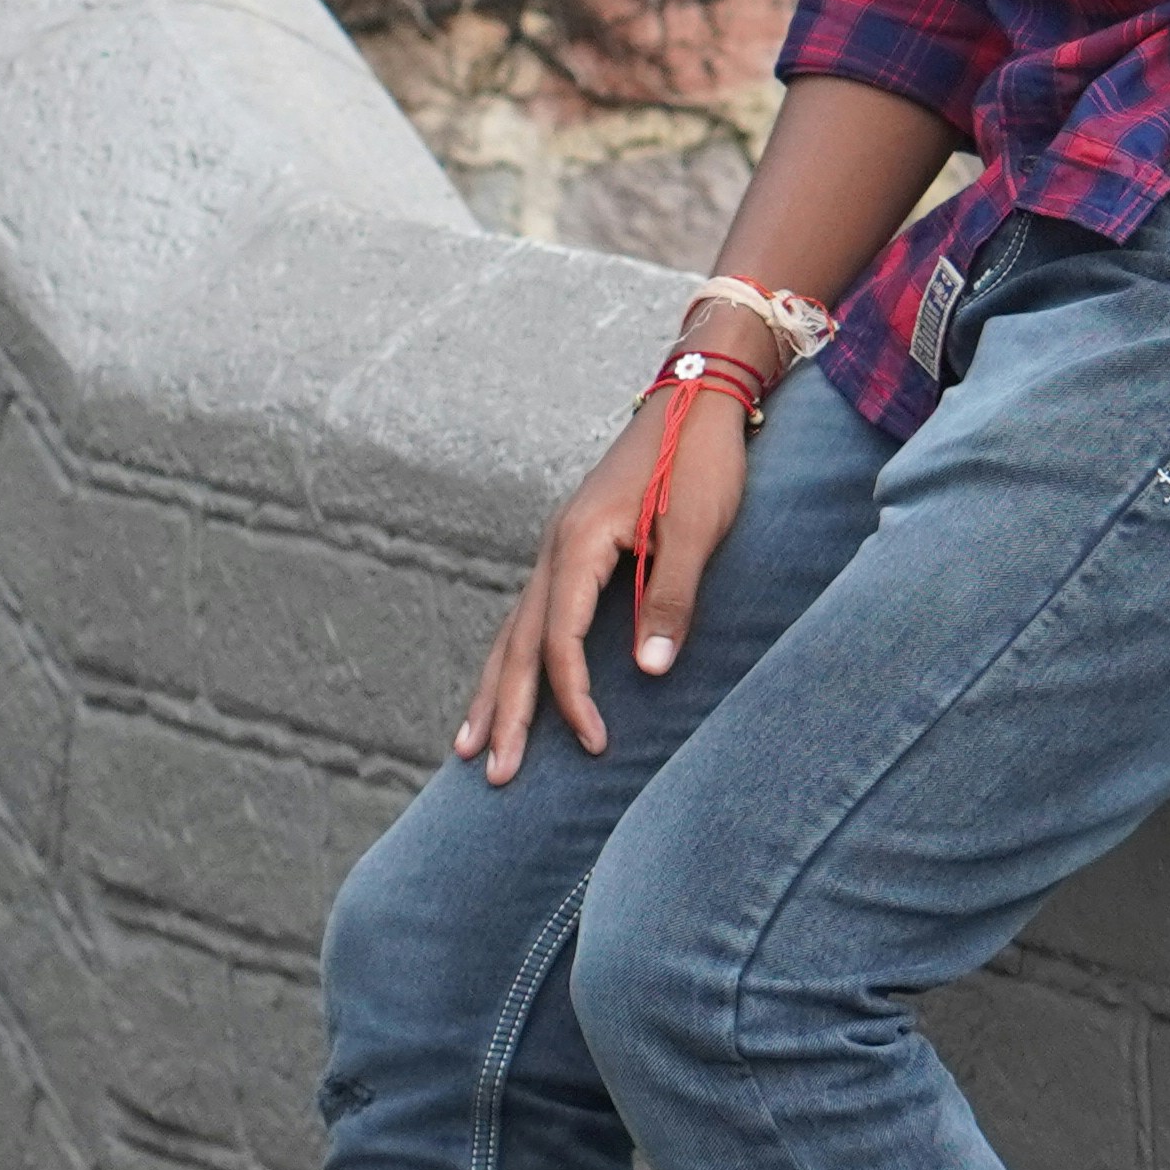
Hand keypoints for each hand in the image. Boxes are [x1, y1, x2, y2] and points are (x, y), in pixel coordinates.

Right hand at [458, 353, 760, 783]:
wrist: (695, 395)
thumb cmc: (700, 459)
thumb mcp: (696, 527)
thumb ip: (671, 596)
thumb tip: (651, 670)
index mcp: (579, 543)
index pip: (561, 638)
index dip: (572, 697)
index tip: (595, 744)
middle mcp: (556, 547)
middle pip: (520, 644)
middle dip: (506, 712)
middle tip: (493, 774)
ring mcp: (558, 548)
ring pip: (514, 632)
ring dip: (495, 691)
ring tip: (469, 747)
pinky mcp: (572, 549)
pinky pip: (530, 616)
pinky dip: (513, 659)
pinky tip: (506, 685)